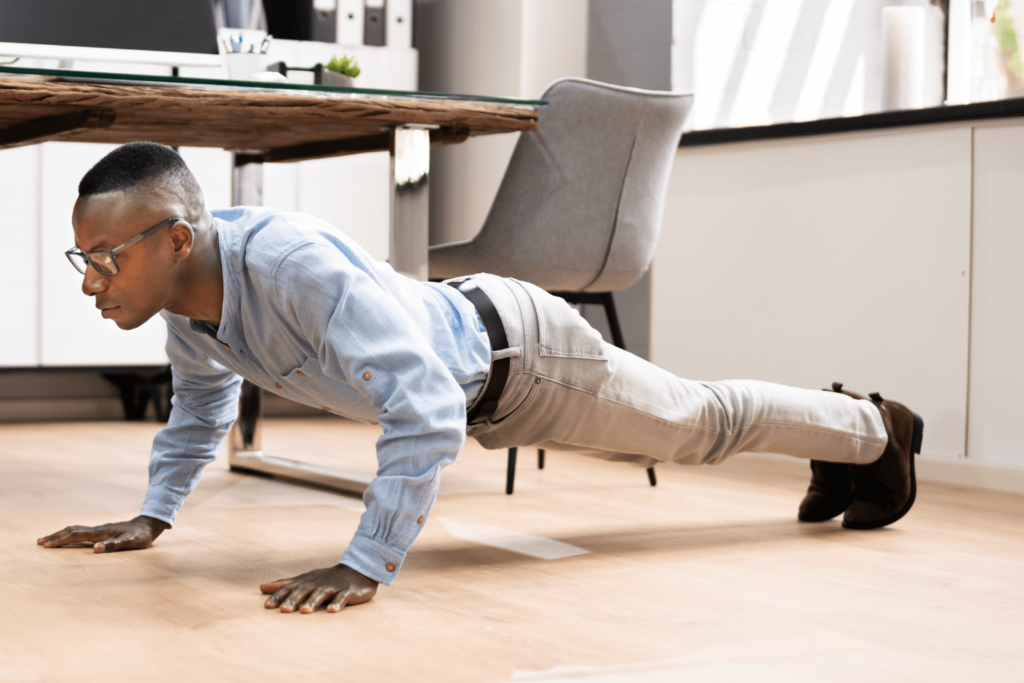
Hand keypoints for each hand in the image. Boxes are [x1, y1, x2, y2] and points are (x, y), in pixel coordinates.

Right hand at [37, 515, 168, 552]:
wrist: (149, 525)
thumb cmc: (140, 536)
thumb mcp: (130, 543)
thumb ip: (114, 546)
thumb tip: (95, 549)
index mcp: (101, 532)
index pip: (76, 536)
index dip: (60, 540)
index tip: (46, 545)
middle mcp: (98, 529)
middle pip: (72, 530)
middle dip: (55, 536)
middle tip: (39, 542)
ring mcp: (99, 529)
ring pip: (75, 529)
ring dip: (61, 534)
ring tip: (47, 539)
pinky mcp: (102, 531)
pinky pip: (81, 531)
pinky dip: (70, 534)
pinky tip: (68, 537)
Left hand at [261, 564, 378, 613]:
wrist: (356, 571)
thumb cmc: (325, 579)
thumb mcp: (304, 579)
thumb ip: (284, 584)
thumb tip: (261, 587)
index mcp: (306, 581)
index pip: (289, 588)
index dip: (279, 596)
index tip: (268, 606)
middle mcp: (317, 583)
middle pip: (304, 591)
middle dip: (293, 600)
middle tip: (284, 610)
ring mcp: (333, 587)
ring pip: (321, 594)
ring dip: (313, 602)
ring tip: (305, 611)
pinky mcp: (348, 591)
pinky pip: (342, 597)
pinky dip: (337, 603)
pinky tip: (332, 610)